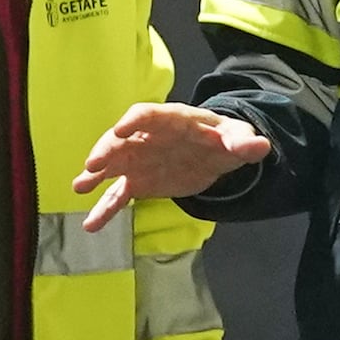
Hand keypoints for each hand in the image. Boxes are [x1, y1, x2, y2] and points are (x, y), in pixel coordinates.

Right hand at [74, 103, 270, 236]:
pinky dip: (105, 208)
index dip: (134, 121)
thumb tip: (260, 146)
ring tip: (79, 186)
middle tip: (93, 164)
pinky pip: (119, 195)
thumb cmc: (224, 140)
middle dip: (107, 150)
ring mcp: (140, 160)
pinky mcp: (139, 182)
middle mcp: (148, 138)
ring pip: (114, 166)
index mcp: (172, 121)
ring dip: (96, 175)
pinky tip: (91, 224)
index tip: (120, 129)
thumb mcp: (237, 140)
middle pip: (123, 140)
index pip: (149, 115)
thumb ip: (244, 143)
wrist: (214, 154)